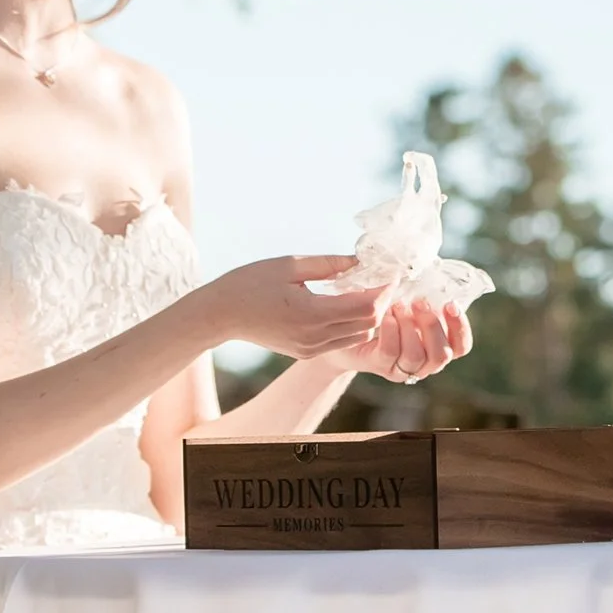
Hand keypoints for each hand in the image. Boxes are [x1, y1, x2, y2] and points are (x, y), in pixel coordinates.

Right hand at [197, 255, 391, 359]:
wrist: (221, 314)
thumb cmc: (251, 282)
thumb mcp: (290, 264)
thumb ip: (329, 263)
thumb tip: (361, 260)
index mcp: (311, 313)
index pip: (365, 307)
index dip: (384, 291)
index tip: (392, 274)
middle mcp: (314, 337)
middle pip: (368, 324)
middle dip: (382, 303)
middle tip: (384, 280)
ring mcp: (310, 349)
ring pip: (358, 336)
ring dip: (369, 316)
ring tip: (369, 291)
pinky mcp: (305, 353)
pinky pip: (341, 341)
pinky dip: (353, 325)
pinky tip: (349, 305)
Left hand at [332, 294, 472, 385]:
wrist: (347, 326)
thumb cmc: (384, 309)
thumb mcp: (408, 299)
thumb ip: (423, 293)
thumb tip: (430, 267)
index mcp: (437, 346)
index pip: (461, 347)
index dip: (460, 328)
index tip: (451, 304)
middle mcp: (423, 362)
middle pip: (442, 355)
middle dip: (432, 326)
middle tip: (419, 302)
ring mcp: (401, 368)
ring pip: (416, 356)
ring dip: (409, 328)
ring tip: (398, 305)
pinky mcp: (379, 365)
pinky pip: (390, 353)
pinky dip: (390, 332)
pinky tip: (385, 315)